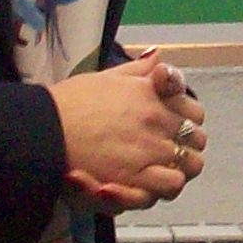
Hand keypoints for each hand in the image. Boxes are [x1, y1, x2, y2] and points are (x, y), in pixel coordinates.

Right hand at [46, 50, 208, 213]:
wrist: (45, 128)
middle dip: (187, 147)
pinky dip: (165, 186)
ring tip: (160, 172)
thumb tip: (157, 56)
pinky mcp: (137, 177)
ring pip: (191, 165)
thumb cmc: (71, 102)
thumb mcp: (107, 77)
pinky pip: (171, 184)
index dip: (187, 122)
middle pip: (197, 139)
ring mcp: (150, 150)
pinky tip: (149, 184)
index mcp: (153, 95)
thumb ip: (137, 71)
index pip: (195, 111)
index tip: (175, 127)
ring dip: (180, 169)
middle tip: (168, 153)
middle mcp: (158, 120)